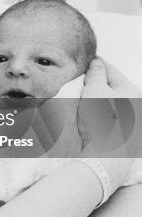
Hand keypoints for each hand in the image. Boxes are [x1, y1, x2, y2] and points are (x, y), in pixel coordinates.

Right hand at [80, 58, 141, 193]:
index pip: (111, 70)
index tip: (87, 59)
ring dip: (98, 97)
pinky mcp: (125, 132)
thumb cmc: (100, 122)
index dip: (97, 63)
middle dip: (97, 81)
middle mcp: (135, 104)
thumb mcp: (94, 90)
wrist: (105, 157)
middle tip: (81, 78)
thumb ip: (95, 74)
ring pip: (111, 101)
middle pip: (113, 86)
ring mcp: (132, 120)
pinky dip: (100, 110)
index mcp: (131, 90)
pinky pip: (111, 114)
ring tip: (82, 95)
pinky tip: (89, 113)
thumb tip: (97, 63)